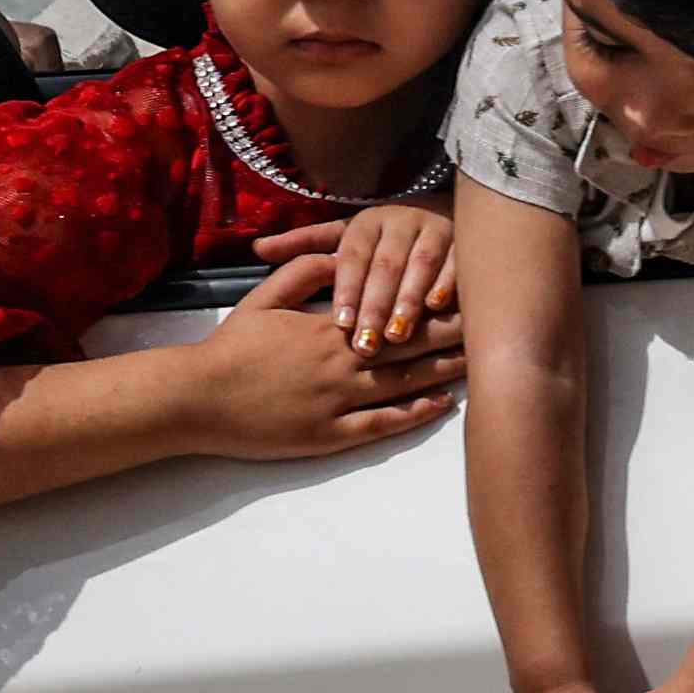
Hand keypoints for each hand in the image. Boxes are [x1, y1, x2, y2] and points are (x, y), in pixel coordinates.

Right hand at [189, 249, 462, 463]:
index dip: (433, 303)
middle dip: (454, 334)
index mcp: (331, 328)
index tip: (468, 292)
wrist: (198, 399)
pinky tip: (441, 405)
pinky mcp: (330, 436)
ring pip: (405, 384)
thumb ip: (308, 273)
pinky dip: (415, 414)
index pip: (394, 311)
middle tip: (495, 323)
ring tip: (482, 362)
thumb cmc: (232, 347)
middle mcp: (343, 364)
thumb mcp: (267, 296)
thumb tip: (346, 257)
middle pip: (411, 346)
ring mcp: (338, 402)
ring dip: (444, 372)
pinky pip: (383, 424)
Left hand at [319, 200, 463, 352]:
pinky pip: (457, 261)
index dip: (347, 288)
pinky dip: (447, 282)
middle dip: (376, 304)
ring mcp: (436, 226)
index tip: (339, 322)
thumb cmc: (384, 237)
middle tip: (366, 342)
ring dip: (409, 299)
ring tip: (397, 334)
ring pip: (422, 263)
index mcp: (368, 221)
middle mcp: (402, 220)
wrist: (443, 209)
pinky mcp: (466, 239)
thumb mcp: (345, 236)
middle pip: (386, 263)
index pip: (353, 255)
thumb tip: (258, 248)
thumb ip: (305, 244)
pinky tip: (437, 308)